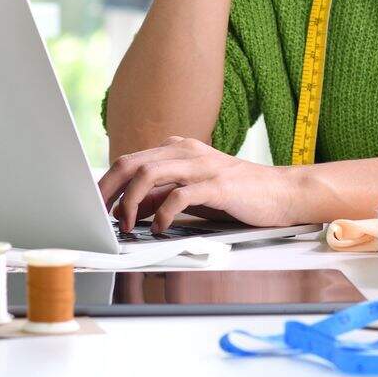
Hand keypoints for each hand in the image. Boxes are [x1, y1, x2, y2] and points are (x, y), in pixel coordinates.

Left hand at [98, 136, 310, 233]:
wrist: (283, 192)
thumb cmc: (238, 194)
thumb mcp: (194, 192)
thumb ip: (164, 195)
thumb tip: (132, 208)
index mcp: (179, 148)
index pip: (131, 160)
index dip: (108, 182)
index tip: (94, 205)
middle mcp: (187, 151)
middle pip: (133, 163)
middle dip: (109, 190)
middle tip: (99, 215)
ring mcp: (202, 166)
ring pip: (150, 173)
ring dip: (131, 202)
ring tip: (127, 224)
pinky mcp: (218, 185)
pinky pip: (179, 195)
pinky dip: (162, 213)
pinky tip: (159, 228)